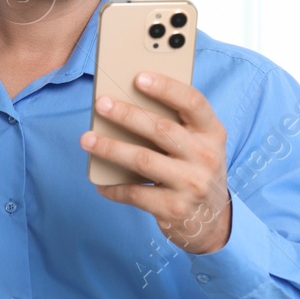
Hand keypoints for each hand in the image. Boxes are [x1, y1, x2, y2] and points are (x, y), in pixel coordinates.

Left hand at [80, 71, 232, 253]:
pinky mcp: (174, 209)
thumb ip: (176, 124)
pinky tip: (100, 183)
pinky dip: (114, 188)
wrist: (212, 221)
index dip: (166, 87)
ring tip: (87, 139)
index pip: (193, 102)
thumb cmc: (196, 169)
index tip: (138, 77)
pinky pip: (136, 194)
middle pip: (162, 129)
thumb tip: (127, 102)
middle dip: (127, 115)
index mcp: (213, 133)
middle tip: (101, 105)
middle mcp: (206, 157)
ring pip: (143, 160)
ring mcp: (191, 185)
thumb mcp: (199, 144)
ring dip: (111, 148)